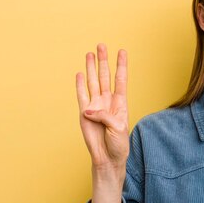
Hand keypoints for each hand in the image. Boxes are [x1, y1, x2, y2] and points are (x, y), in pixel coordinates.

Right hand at [76, 43, 129, 170]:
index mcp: (120, 103)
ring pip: (93, 82)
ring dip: (91, 68)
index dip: (121, 65)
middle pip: (105, 76)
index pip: (121, 79)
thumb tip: (88, 109)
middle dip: (103, 61)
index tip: (122, 51)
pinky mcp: (84, 113)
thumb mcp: (116, 128)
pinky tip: (80, 73)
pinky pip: (81, 96)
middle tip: (102, 45)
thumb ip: (104, 116)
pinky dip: (80, 85)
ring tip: (90, 53)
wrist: (107, 157)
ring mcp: (95, 106)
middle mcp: (107, 101)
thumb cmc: (118, 144)